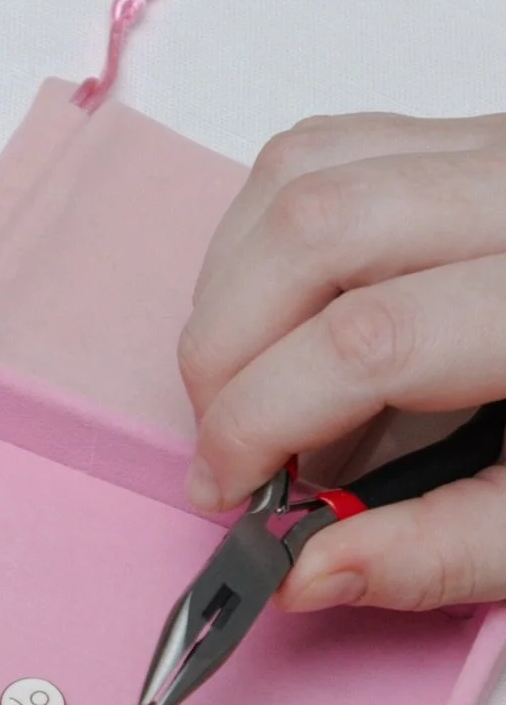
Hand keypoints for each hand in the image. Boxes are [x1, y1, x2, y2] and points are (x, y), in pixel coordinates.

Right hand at [179, 112, 505, 609]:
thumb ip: (442, 550)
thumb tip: (305, 570)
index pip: (366, 341)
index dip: (263, 422)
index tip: (232, 494)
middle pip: (313, 232)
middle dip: (227, 351)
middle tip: (228, 444)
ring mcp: (500, 145)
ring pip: (302, 172)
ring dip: (234, 285)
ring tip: (245, 381)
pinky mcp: (474, 134)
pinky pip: (328, 148)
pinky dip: (268, 232)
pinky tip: (279, 311)